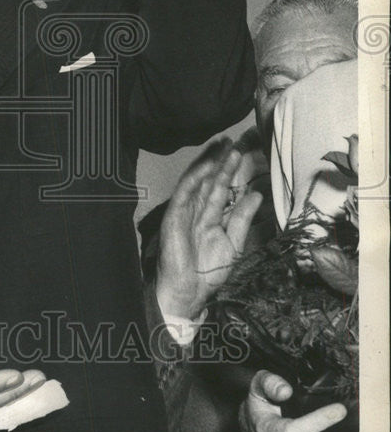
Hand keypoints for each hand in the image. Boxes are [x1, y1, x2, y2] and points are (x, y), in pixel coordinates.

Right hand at [156, 139, 262, 319]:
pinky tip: (206, 165)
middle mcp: (199, 210)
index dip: (235, 170)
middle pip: (214, 180)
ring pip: (200, 182)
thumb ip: (242, 218)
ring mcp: (186, 211)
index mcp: (212, 216)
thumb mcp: (233, 243)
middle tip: (238, 139)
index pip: (226, 188)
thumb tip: (256, 195)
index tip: (248, 152)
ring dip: (212, 163)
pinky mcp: (175, 216)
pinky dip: (195, 178)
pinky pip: (185, 193)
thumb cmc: (208, 272)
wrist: (188, 291)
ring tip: (225, 146)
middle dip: (225, 160)